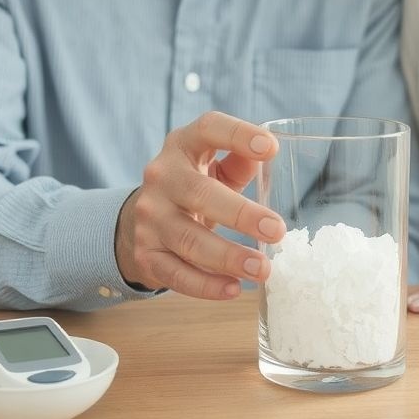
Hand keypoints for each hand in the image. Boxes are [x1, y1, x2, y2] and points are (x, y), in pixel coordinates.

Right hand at [115, 111, 285, 299]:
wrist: (143, 217)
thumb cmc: (194, 186)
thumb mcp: (214, 167)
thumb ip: (239, 160)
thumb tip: (267, 155)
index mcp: (183, 145)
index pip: (208, 129)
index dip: (238, 135)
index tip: (271, 148)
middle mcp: (161, 177)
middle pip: (199, 193)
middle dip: (240, 214)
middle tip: (276, 231)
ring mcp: (150, 217)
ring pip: (189, 240)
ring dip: (228, 258)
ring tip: (262, 269)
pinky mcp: (146, 253)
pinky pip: (177, 274)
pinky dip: (206, 286)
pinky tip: (233, 289)